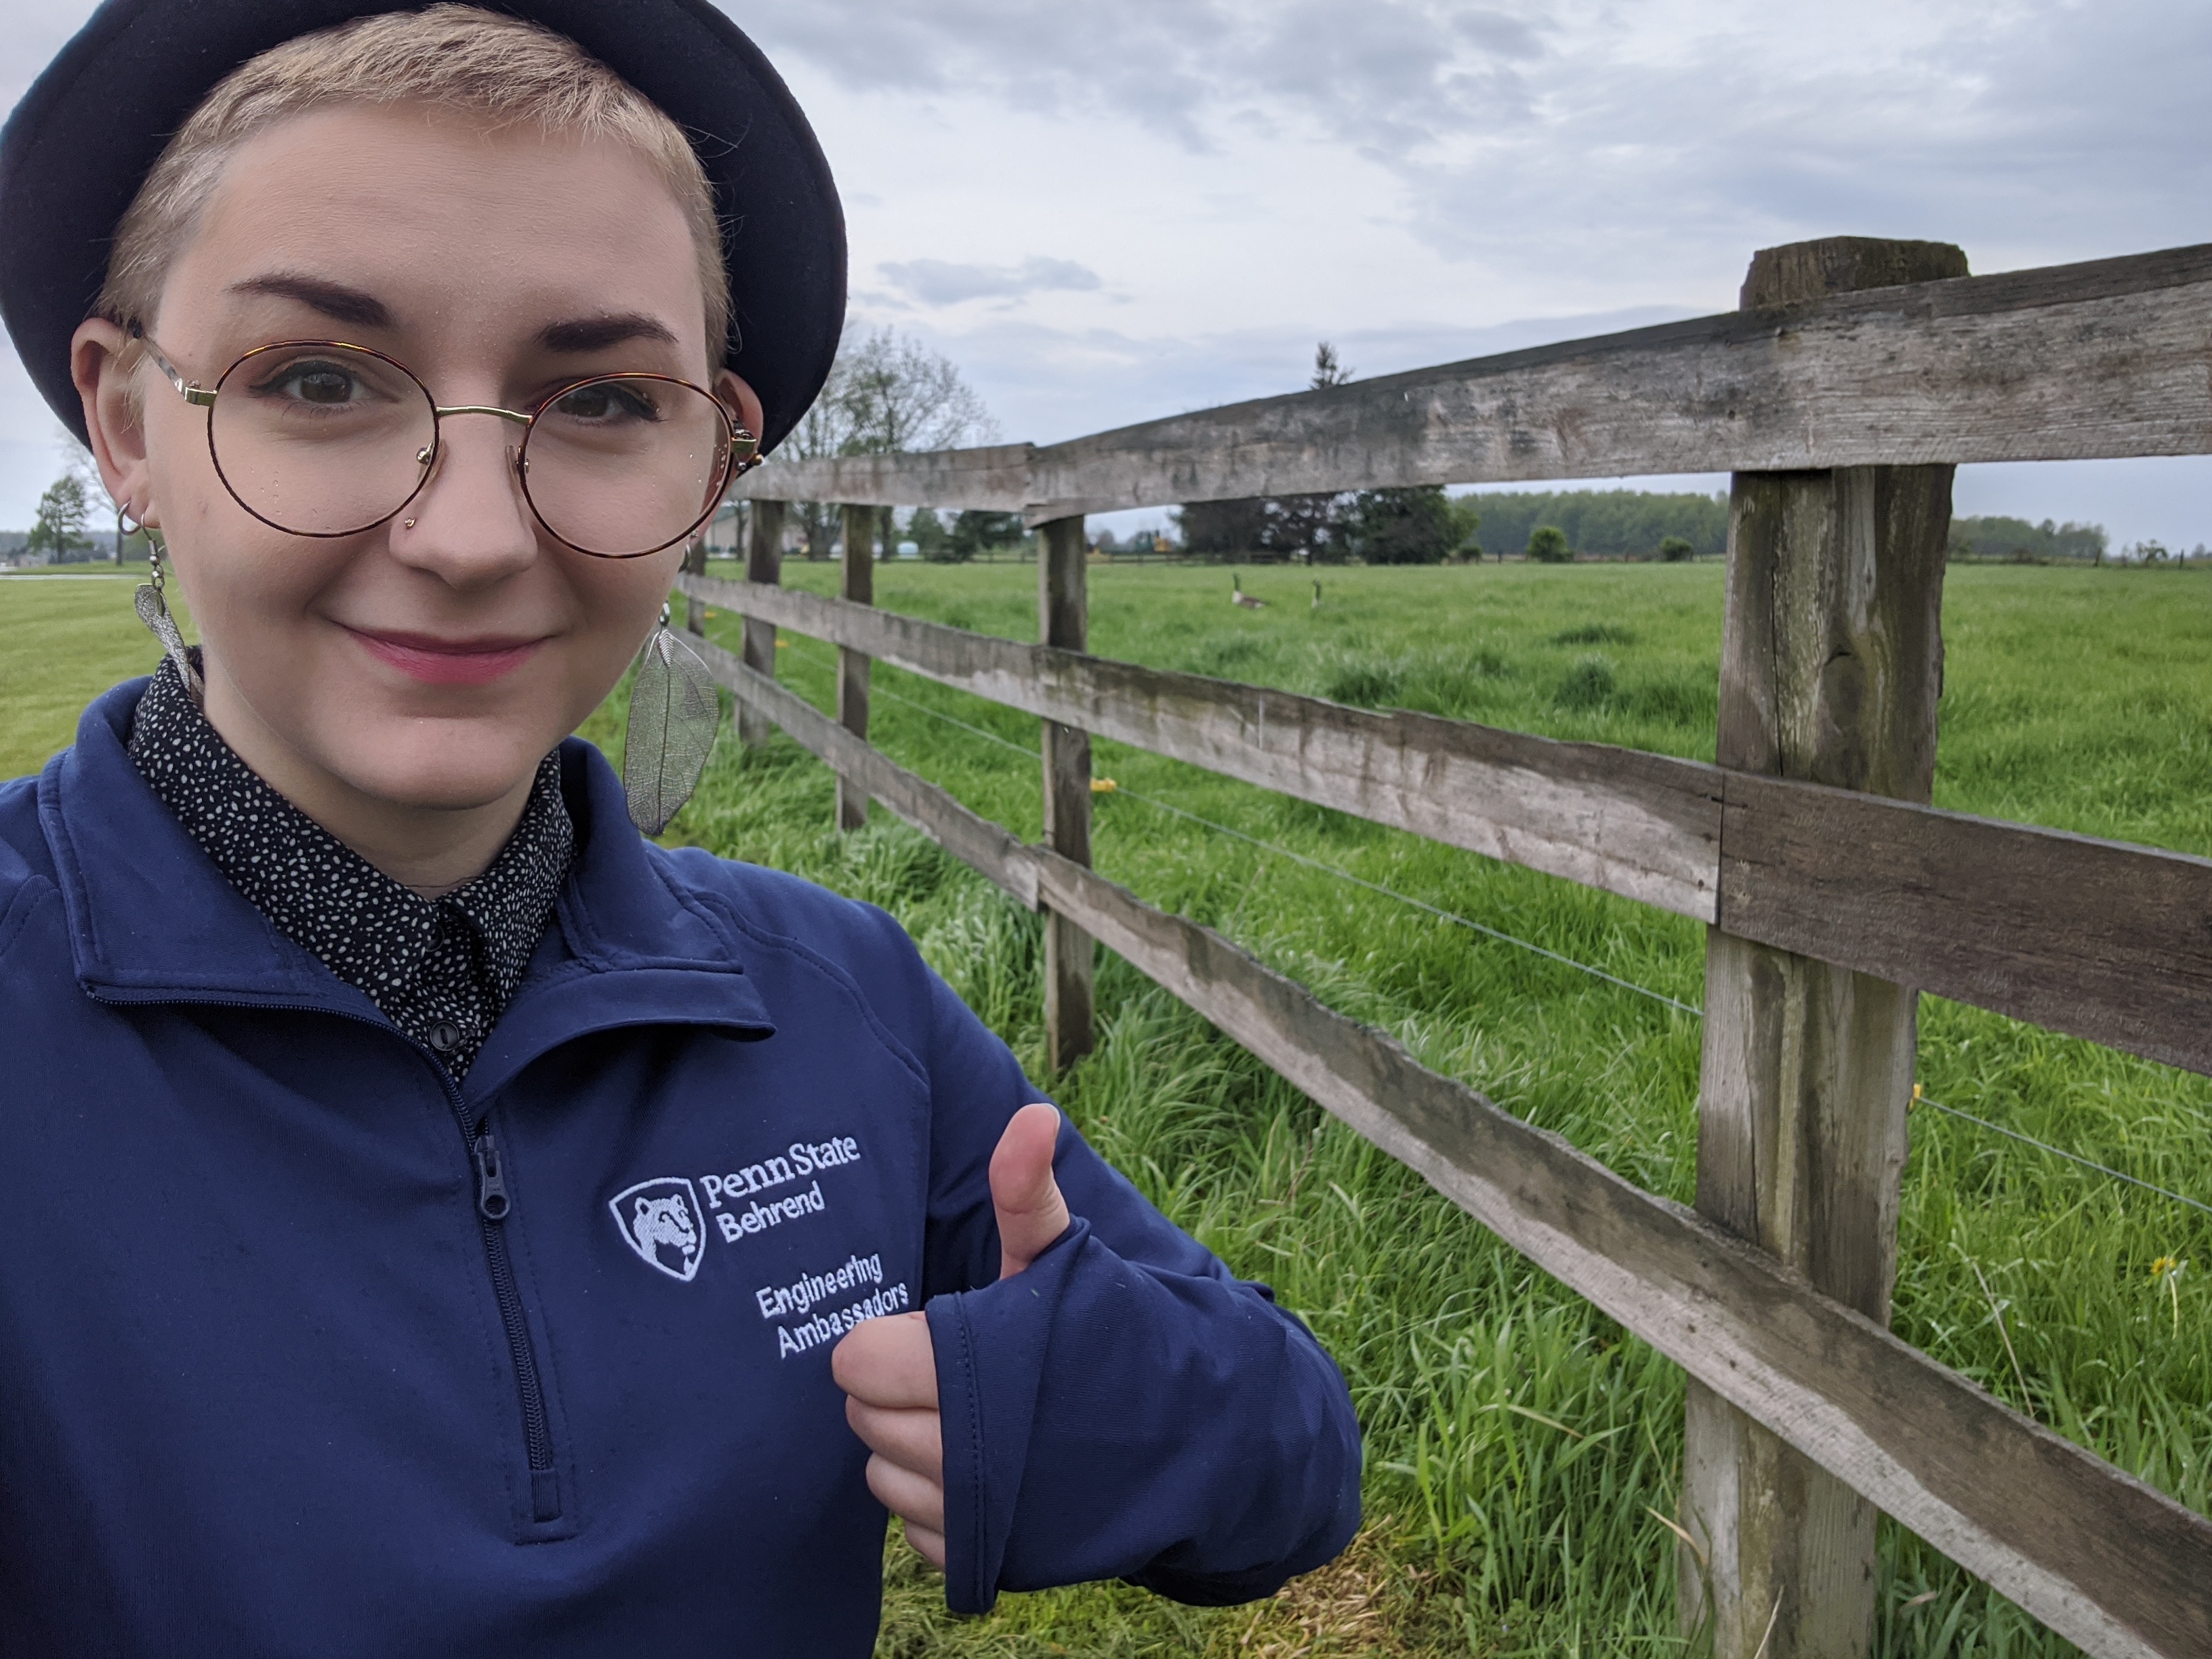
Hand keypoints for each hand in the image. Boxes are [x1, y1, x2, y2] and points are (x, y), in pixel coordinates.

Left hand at [832, 1101, 1070, 1568]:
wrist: (1199, 1431)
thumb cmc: (1116, 1331)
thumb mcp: (1064, 1255)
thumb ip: (1025, 1189)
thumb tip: (1032, 1112)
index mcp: (970, 1365)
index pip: (858, 1362)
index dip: (889, 1343)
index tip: (935, 1332)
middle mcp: (966, 1450)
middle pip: (865, 1420)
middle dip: (899, 1393)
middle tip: (960, 1374)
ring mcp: (977, 1514)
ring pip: (883, 1481)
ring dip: (913, 1454)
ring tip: (975, 1423)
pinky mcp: (990, 1559)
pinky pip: (918, 1537)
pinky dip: (941, 1514)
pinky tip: (987, 1478)